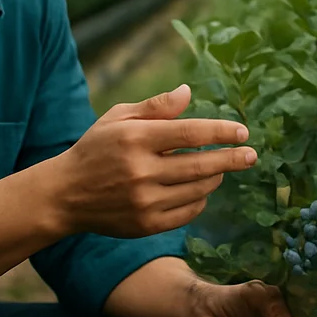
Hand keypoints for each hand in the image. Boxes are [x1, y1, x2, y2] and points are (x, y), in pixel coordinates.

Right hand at [52, 84, 257, 237]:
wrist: (65, 194)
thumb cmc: (96, 148)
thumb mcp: (118, 117)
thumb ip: (155, 106)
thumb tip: (189, 92)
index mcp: (135, 138)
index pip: (190, 133)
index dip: (221, 132)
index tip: (242, 132)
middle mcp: (141, 170)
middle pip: (201, 165)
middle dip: (232, 159)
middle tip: (251, 155)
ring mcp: (144, 200)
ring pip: (198, 189)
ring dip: (215, 177)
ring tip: (221, 169)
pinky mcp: (146, 224)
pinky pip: (188, 212)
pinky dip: (200, 199)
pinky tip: (199, 189)